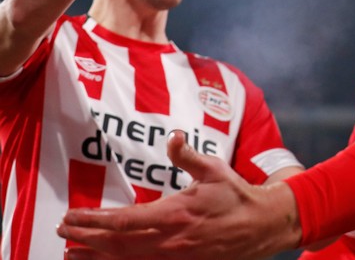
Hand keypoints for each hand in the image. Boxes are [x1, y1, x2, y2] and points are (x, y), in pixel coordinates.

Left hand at [57, 130, 302, 259]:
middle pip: (116, 245)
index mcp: (175, 214)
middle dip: (86, 238)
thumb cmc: (237, 196)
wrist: (262, 226)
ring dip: (96, 257)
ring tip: (72, 253)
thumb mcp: (215, 170)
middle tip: (62, 232)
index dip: (92, 221)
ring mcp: (174, 258)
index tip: (71, 217)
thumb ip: (188, 156)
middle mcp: (170, 241)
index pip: (123, 221)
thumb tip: (173, 137)